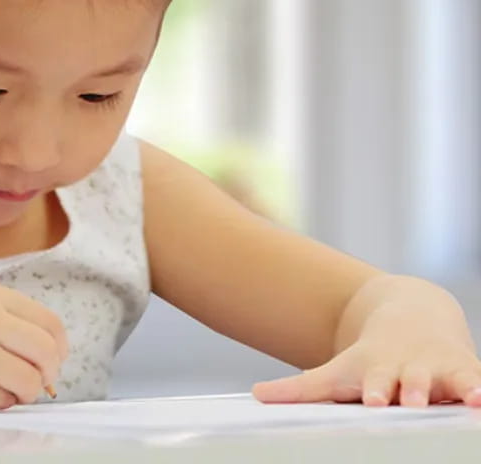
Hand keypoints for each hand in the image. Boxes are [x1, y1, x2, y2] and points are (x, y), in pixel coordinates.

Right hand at [0, 282, 67, 411]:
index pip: (49, 323)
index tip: (50, 362)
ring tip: (2, 388)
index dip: (58, 348)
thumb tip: (50, 353)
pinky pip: (2, 400)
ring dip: (23, 392)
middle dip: (47, 374)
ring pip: (29, 381)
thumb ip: (7, 320)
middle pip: (47, 352)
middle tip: (35, 382)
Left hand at [253, 315, 480, 406]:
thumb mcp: (338, 371)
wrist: (411, 316)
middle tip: (411, 400)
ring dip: (452, 387)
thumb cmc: (370, 358)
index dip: (374, 389)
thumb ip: (301, 388)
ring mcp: (437, 369)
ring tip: (465, 399)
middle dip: (411, 390)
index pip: (374, 381)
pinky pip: (477, 380)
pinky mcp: (464, 372)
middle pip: (410, 380)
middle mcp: (407, 368)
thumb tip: (256, 395)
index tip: (374, 399)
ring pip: (445, 378)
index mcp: (376, 370)